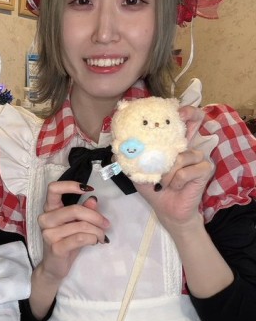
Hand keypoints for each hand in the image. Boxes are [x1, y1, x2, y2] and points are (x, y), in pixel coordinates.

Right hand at [38, 181, 110, 282]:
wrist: (54, 268)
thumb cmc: (66, 243)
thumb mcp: (76, 225)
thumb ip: (84, 211)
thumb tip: (93, 199)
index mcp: (49, 209)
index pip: (53, 189)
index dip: (71, 185)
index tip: (88, 189)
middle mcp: (45, 219)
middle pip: (75, 209)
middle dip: (95, 217)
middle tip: (106, 224)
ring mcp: (49, 234)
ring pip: (81, 226)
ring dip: (97, 231)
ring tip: (102, 237)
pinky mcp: (56, 248)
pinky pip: (80, 238)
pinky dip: (93, 238)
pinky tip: (95, 242)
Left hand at [135, 106, 212, 230]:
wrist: (167, 211)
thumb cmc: (155, 190)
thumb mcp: (138, 173)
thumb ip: (131, 159)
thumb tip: (115, 148)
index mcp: (173, 145)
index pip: (181, 122)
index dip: (182, 111)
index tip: (175, 108)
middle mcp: (187, 147)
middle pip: (197, 121)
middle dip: (190, 114)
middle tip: (182, 114)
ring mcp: (198, 158)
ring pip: (181, 156)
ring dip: (167, 172)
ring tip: (162, 182)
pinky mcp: (204, 170)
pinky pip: (186, 171)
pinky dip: (176, 180)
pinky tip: (175, 186)